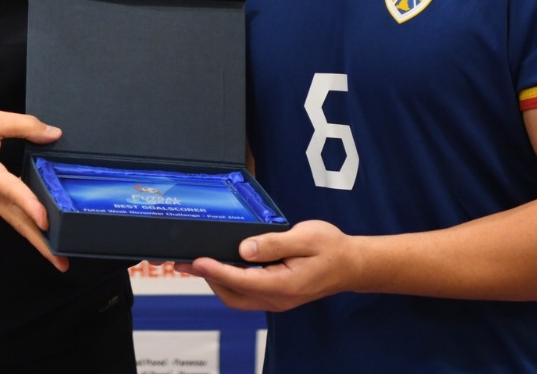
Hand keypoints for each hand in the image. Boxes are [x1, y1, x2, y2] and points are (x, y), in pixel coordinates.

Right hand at [0, 108, 68, 270]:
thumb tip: (53, 134)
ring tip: (60, 254)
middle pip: (18, 222)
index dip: (29, 205)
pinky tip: (47, 231)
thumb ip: (23, 125)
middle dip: (41, 244)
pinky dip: (30, 226)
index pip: (11, 191)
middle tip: (63, 263)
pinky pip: (13, 216)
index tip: (45, 221)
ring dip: (38, 240)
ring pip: (17, 222)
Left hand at [177, 220, 353, 311]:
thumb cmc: (332, 249)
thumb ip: (273, 243)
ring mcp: (276, 299)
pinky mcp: (276, 295)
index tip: (197, 260)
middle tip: (184, 263)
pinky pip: (246, 293)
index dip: (215, 271)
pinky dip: (229, 281)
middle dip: (207, 279)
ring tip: (196, 264)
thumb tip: (245, 248)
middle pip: (232, 296)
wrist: (352, 265)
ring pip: (237, 297)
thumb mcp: (304, 237)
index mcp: (283, 285)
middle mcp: (276, 298)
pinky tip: (222, 266)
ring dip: (215, 281)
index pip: (240, 280)